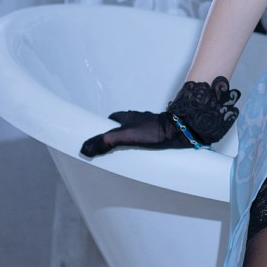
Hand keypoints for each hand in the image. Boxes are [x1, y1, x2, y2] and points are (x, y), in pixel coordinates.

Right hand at [79, 75, 240, 158]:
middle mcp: (139, 118)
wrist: (180, 130)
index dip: (105, 125)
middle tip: (113, 143)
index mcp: (128, 117)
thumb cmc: (154, 131)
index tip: (100, 134)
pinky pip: (148, 135)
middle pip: (124, 123)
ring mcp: (151, 124)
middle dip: (118, 131)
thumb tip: (86, 148)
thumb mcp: (125, 137)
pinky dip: (144, 141)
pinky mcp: (161, 131)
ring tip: (127, 149)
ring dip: (131, 136)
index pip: (113, 118)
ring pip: (137, 129)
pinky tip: (145, 150)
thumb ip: (106, 142)